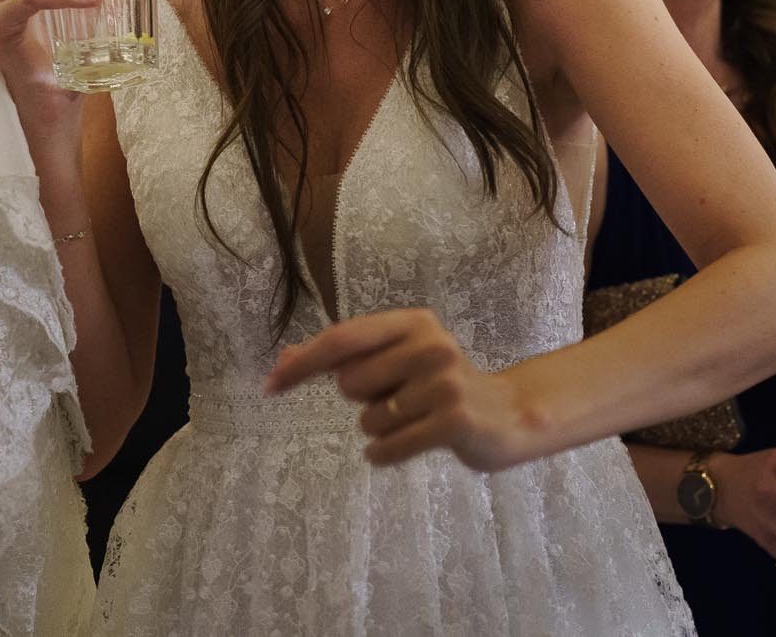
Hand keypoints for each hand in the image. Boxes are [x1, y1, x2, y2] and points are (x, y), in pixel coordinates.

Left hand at [265, 308, 538, 471]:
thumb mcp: (397, 360)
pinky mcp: (454, 420)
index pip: (343, 338)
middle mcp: (431, 344)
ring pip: (369, 419)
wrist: (505, 415)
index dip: (303, 363)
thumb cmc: (438, 387)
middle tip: (401, 398)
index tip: (270, 386)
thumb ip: (346, 357)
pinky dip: (385, 454)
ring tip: (416, 419)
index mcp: (414, 322)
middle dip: (363, 399)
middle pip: (350, 382)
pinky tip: (407, 444)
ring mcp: (445, 382)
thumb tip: (284, 360)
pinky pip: (388, 446)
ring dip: (382, 428)